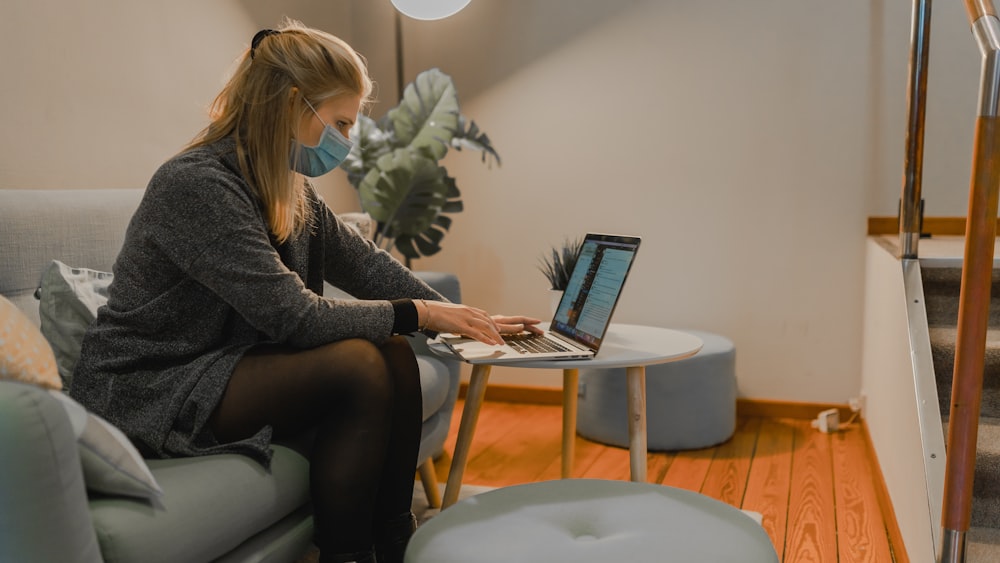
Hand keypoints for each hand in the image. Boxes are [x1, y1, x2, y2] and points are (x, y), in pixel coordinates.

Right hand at [421, 302, 541, 344]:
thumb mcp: (460, 321)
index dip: (516, 321)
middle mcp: (476, 314)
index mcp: (477, 314)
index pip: (500, 319)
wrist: (426, 311)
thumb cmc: (441, 317)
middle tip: (536, 324)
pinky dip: (485, 338)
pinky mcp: (460, 325)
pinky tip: (493, 343)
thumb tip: (479, 333)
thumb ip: (471, 326)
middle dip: (520, 323)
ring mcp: (468, 319)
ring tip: (513, 338)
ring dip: (501, 334)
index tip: (529, 323)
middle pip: (501, 320)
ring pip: (489, 327)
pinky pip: (475, 333)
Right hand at [423, 301, 503, 344]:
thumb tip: (457, 325)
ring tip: (500, 343)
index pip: (483, 314)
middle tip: (501, 338)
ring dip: (495, 335)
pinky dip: (486, 339)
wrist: (426, 311)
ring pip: (485, 327)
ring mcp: (465, 318)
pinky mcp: (461, 326)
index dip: (492, 322)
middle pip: (487, 321)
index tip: (497, 328)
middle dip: (496, 330)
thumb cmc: (434, 313)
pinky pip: (477, 334)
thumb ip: (457, 318)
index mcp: (465, 309)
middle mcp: (468, 312)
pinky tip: (491, 343)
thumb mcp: (450, 314)